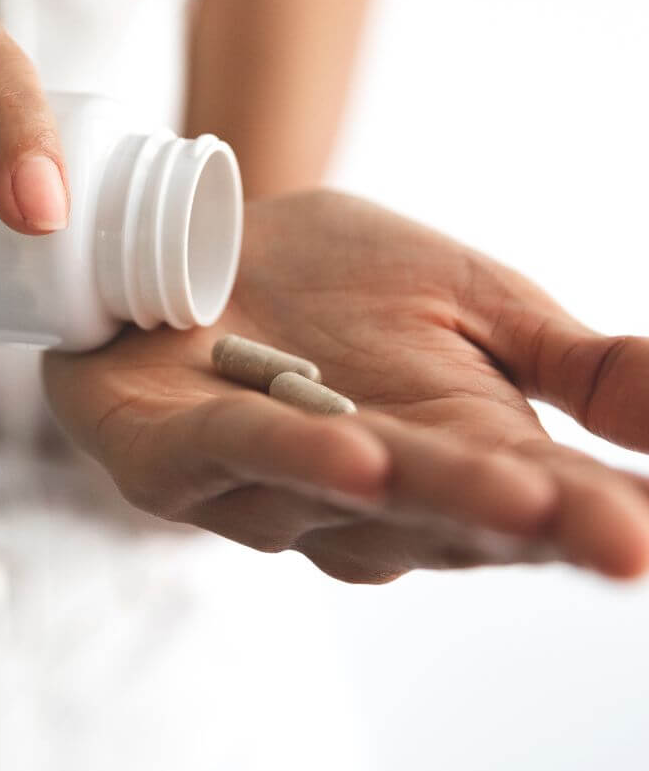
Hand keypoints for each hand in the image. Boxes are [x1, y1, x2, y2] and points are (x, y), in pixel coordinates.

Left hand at [45, 191, 648, 581]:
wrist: (207, 236)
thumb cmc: (336, 279)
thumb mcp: (473, 301)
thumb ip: (573, 365)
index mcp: (446, 460)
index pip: (534, 503)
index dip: (595, 521)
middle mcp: (361, 497)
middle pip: (450, 515)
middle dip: (529, 519)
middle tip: (621, 534)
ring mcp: (259, 485)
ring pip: (346, 501)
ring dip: (423, 494)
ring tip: (510, 489)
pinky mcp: (168, 457)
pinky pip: (230, 457)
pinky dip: (290, 456)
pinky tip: (359, 454)